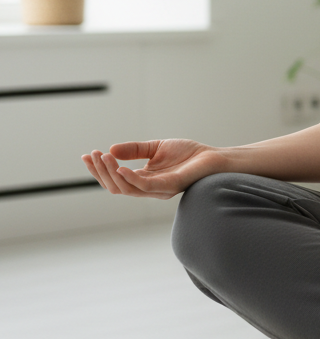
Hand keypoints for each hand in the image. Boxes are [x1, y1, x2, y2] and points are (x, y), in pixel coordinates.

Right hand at [81, 139, 219, 198]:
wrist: (213, 157)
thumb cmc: (188, 154)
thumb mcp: (156, 148)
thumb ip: (135, 150)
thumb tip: (111, 150)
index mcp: (144, 180)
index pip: (115, 180)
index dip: (99, 170)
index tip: (86, 155)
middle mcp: (148, 189)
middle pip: (116, 186)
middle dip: (101, 171)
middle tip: (92, 155)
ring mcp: (158, 190)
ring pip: (126, 188)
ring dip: (111, 172)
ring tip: (103, 157)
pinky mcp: (169, 186)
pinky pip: (144, 186)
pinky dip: (130, 178)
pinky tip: (120, 167)